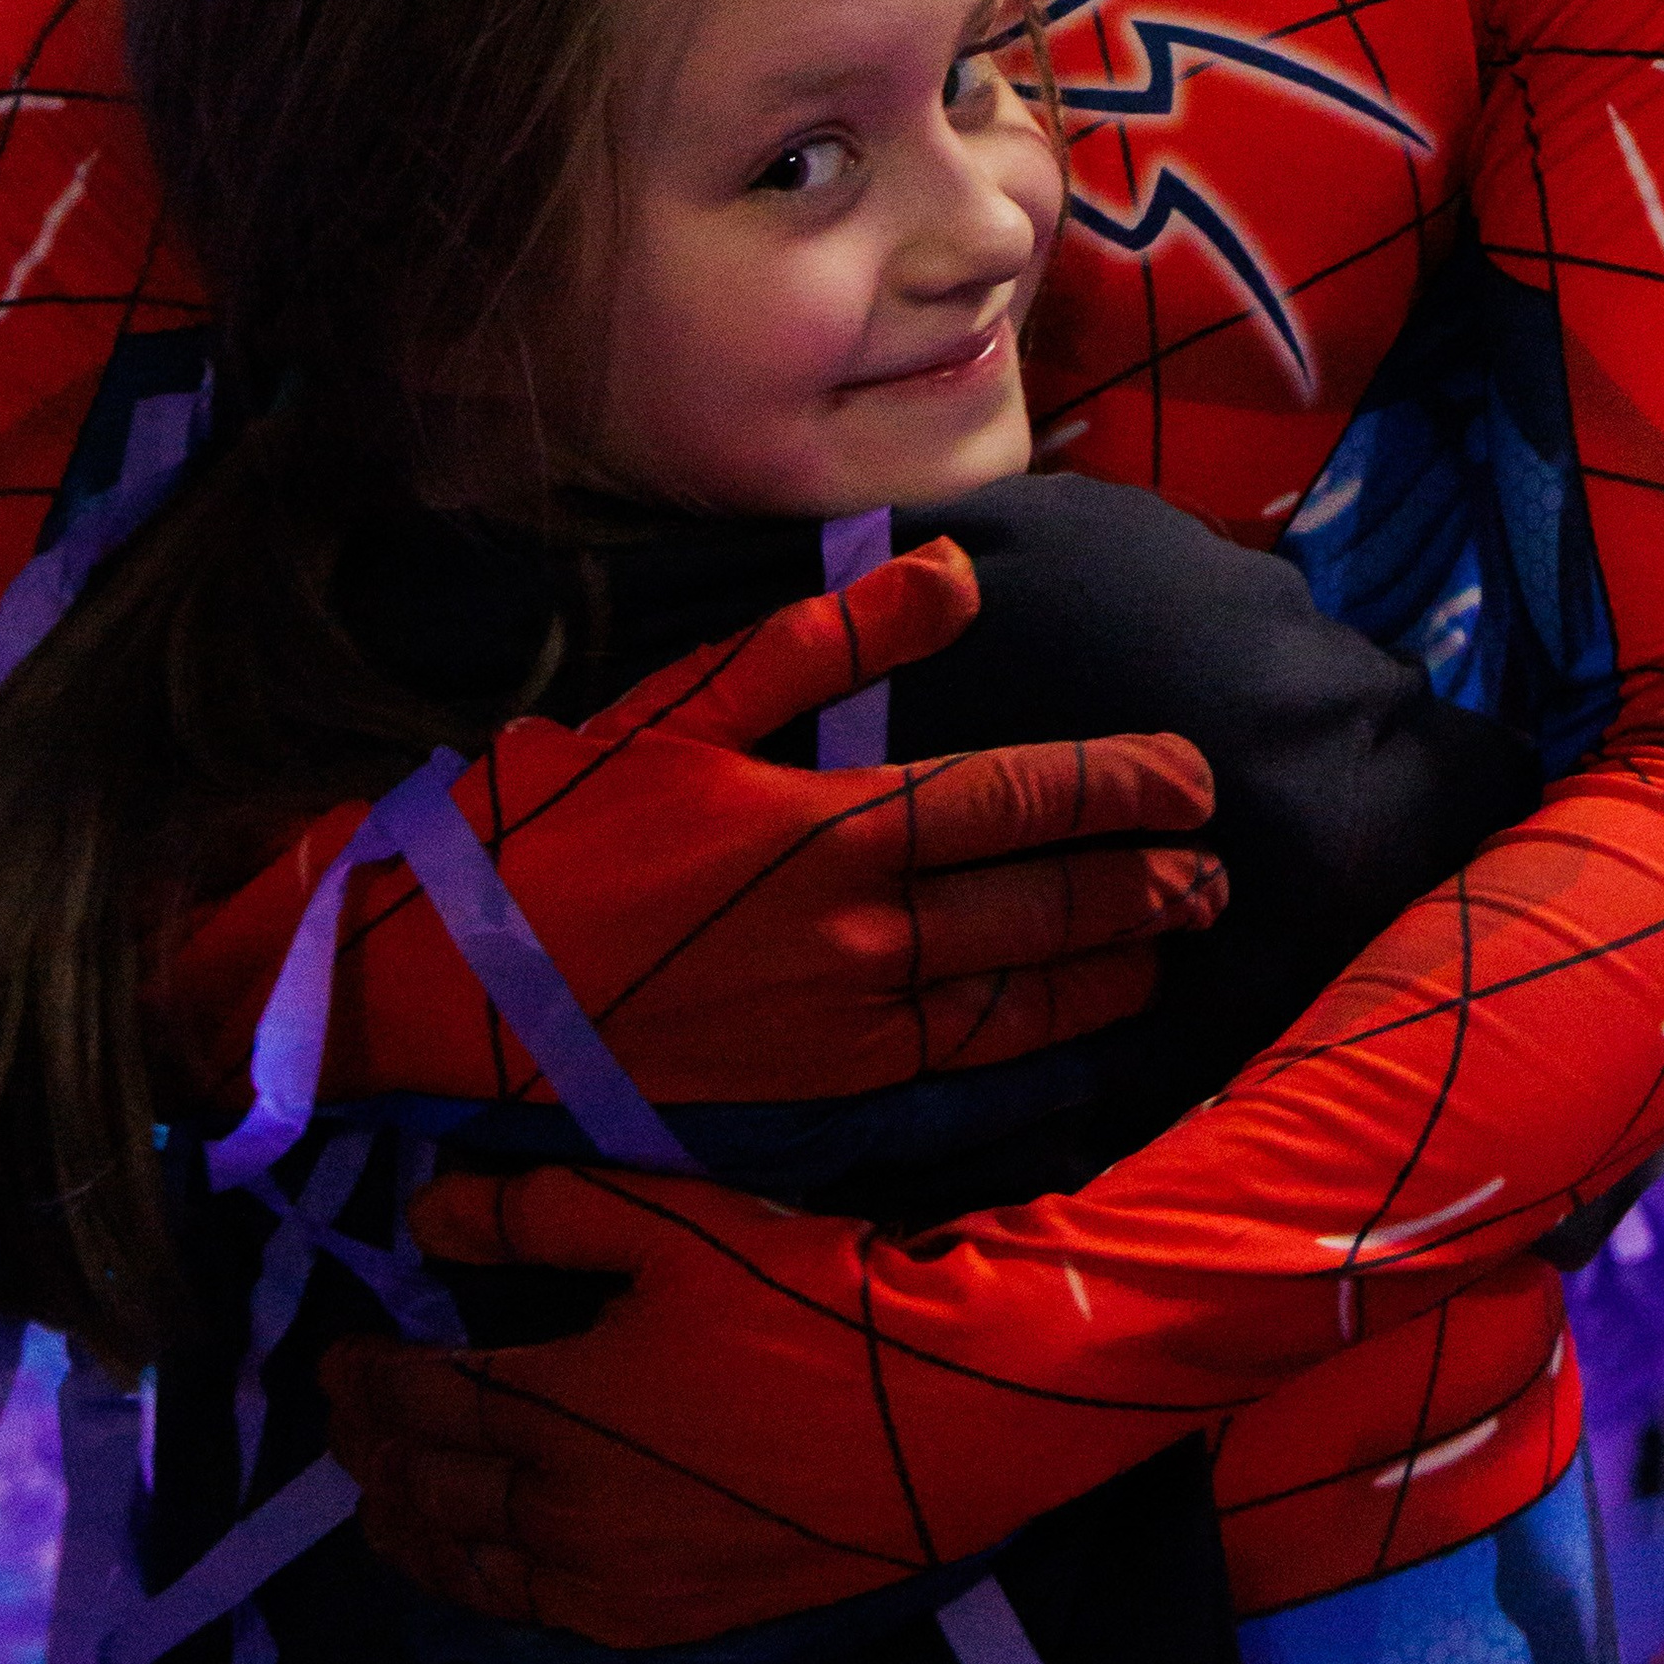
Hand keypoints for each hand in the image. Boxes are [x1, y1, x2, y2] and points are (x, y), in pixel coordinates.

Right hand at [161, 539, 1228, 1109]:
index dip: (1121, 788)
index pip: (1017, 799)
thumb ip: (826, 641)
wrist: (446, 986)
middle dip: (1143, 883)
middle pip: (1040, 907)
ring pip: (1017, 998)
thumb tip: (951, 572)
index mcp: (829, 826)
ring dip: (1111, 968)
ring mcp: (841, 1025)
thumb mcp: (679, 705)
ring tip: (1177, 943)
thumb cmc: (552, 827)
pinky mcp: (812, 1090)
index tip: (1195, 776)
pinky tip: (1077, 1033)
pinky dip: (1036, 1047)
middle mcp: (858, 935)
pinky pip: (957, 1069)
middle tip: (1217, 868)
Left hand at [323, 1125, 1389, 1644]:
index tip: (337, 1352)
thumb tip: (422, 1213)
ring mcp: (612, 1581)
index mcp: (551, 1403)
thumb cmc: (806, 1295)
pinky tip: (478, 1573)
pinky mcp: (666, 1620)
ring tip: (383, 1503)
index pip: (419, 1397)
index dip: (366, 1377)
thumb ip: (536, 1218)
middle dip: (372, 1453)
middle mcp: (562, 1508)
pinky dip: (481, 1590)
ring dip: (412, 1531)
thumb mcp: (671, 1224)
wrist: (941, 1409)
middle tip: (345, 1421)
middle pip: (431, 1487)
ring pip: (471, 1568)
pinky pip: (536, 1616)